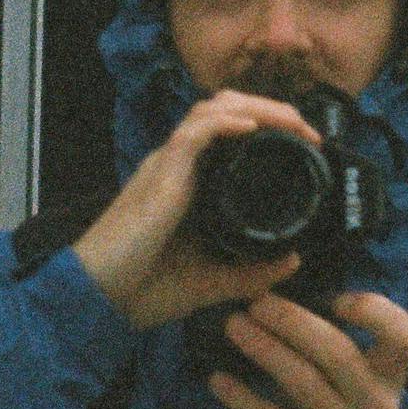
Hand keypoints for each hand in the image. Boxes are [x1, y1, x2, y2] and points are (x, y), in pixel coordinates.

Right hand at [71, 91, 312, 330]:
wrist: (98, 300)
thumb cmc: (144, 289)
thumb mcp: (213, 282)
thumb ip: (251, 274)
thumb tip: (293, 261)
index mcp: (188, 181)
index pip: (230, 130)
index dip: (270, 125)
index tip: (307, 144)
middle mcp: (178, 164)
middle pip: (227, 108)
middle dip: (272, 109)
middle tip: (308, 131)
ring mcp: (167, 165)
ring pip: (214, 109)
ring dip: (258, 108)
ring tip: (292, 123)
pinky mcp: (159, 175)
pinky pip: (194, 132)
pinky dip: (225, 123)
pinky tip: (252, 129)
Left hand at [208, 289, 407, 408]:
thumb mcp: (361, 391)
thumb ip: (341, 351)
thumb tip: (289, 297)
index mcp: (391, 379)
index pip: (404, 335)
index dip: (376, 310)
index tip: (336, 297)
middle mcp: (376, 405)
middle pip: (338, 352)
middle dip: (294, 321)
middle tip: (257, 301)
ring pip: (303, 382)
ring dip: (265, 349)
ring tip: (233, 326)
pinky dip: (243, 399)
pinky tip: (216, 380)